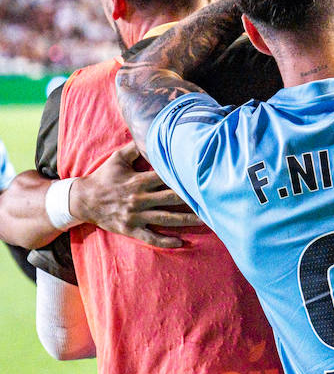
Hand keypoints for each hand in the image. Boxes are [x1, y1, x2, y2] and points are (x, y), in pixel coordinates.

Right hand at [69, 143, 199, 247]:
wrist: (82, 200)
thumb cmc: (103, 177)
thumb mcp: (117, 158)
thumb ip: (136, 147)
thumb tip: (151, 130)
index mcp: (139, 180)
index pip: (167, 177)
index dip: (184, 177)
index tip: (202, 177)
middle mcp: (140, 198)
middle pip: (172, 198)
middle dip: (193, 199)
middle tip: (212, 200)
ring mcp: (136, 215)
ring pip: (166, 218)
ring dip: (187, 220)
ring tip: (206, 220)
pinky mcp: (131, 229)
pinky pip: (150, 237)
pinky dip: (165, 241)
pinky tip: (180, 243)